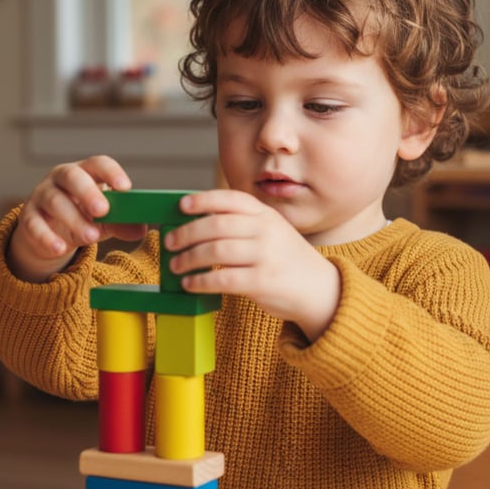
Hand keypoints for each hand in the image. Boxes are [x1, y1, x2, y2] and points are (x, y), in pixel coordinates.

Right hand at [7, 155, 146, 282]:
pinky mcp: (28, 217)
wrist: (50, 235)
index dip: (111, 173)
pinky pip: (33, 224)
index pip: (98, 164)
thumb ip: (122, 223)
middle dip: (88, 192)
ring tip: (91, 237)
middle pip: (72, 176)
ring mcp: (42, 196)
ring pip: (54, 201)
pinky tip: (60, 248)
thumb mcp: (105, 221)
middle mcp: (61, 179)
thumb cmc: (83, 218)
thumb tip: (142, 229)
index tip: (125, 187)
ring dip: (73, 219)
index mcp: (85, 173)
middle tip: (103, 210)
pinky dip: (46, 237)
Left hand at [164, 189, 339, 340]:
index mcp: (265, 215)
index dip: (203, 200)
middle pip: (216, 225)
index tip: (182, 206)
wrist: (320, 289)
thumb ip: (242, 225)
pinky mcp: (263, 281)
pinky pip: (223, 279)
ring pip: (216, 250)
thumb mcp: (271, 232)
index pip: (230, 199)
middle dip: (187, 233)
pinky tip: (189, 284)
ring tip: (175, 265)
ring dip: (188, 258)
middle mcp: (266, 230)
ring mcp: (265, 255)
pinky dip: (201, 281)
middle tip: (169, 242)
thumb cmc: (285, 260)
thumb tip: (195, 225)